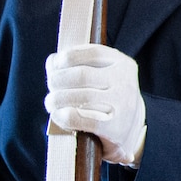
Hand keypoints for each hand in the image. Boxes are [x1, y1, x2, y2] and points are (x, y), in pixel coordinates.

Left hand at [46, 44, 146, 165]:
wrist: (129, 127)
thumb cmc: (106, 96)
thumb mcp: (100, 74)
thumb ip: (76, 63)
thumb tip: (52, 61)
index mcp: (123, 64)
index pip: (92, 53)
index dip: (66, 58)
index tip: (55, 67)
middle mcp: (125, 82)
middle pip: (81, 76)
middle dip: (57, 81)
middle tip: (52, 88)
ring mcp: (122, 105)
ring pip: (80, 97)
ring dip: (56, 99)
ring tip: (52, 103)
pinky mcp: (113, 127)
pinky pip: (79, 118)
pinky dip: (62, 116)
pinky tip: (58, 115)